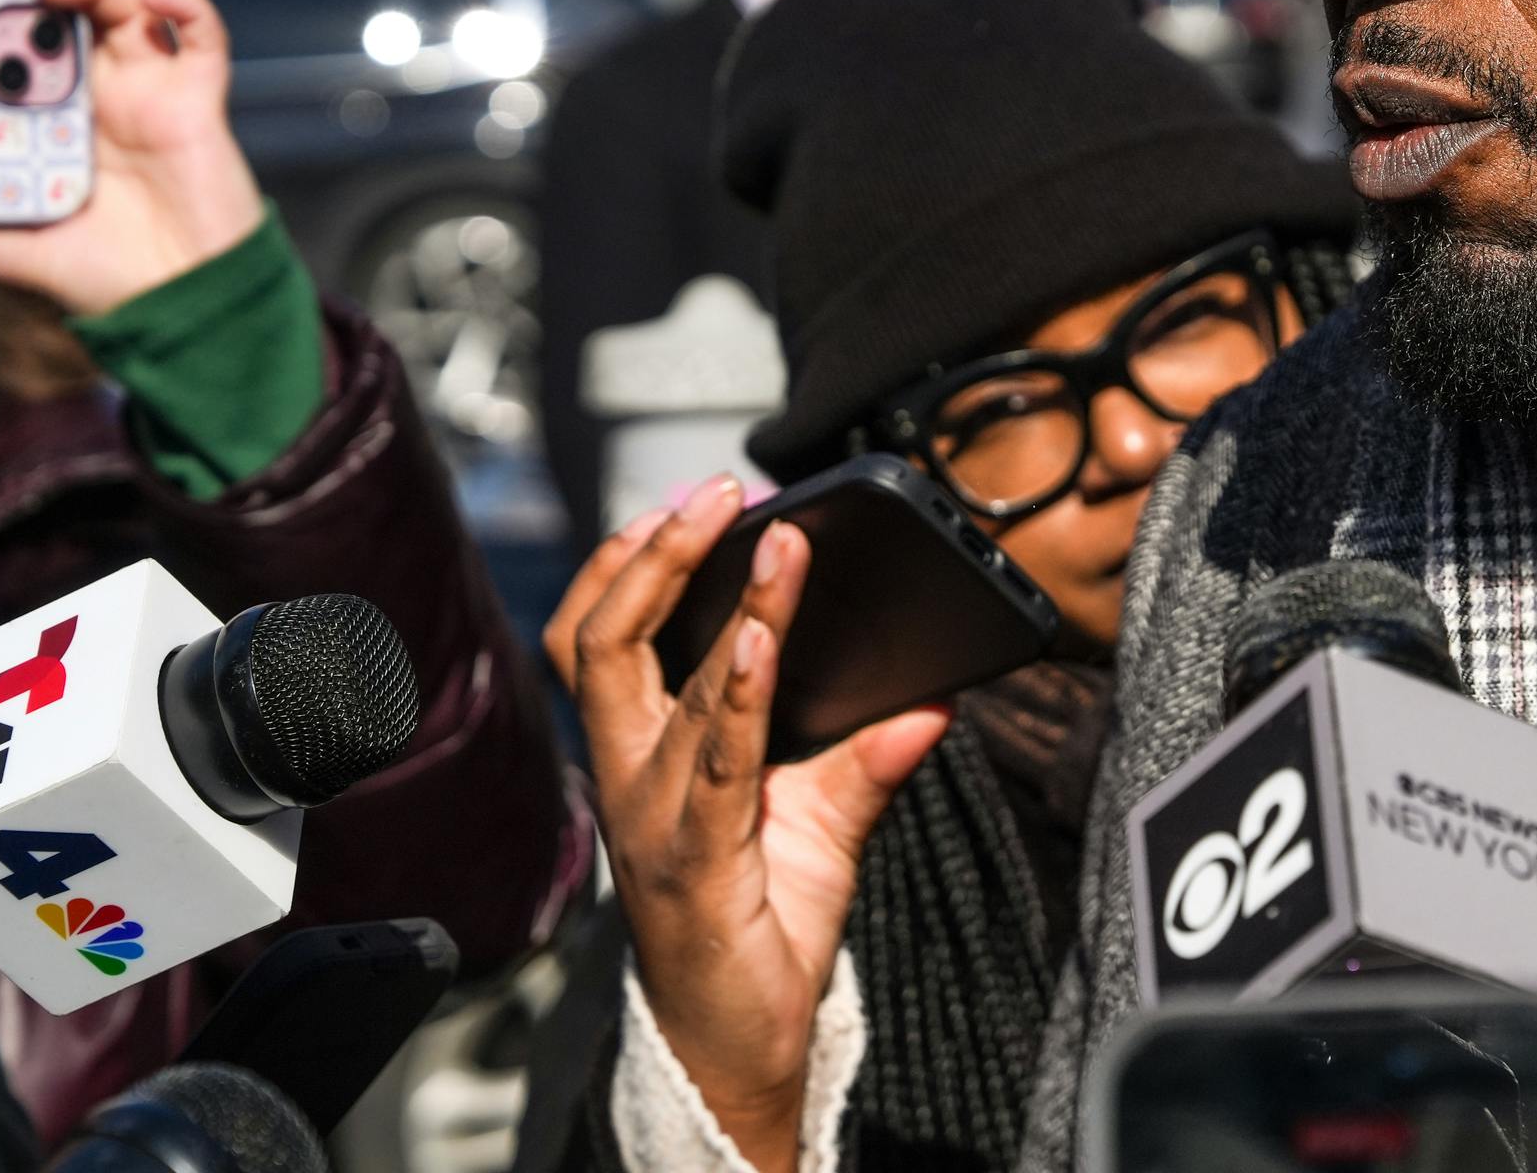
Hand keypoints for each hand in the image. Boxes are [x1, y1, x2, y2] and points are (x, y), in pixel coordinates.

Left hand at [0, 0, 264, 315]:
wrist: (188, 301)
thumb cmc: (110, 279)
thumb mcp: (22, 257)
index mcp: (60, 121)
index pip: (25, 46)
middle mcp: (106, 95)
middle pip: (72, 12)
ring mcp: (154, 91)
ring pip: (127, 8)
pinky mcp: (199, 99)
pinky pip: (205, 37)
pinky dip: (190, 6)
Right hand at [546, 478, 949, 1172]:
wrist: (742, 1044)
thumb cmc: (763, 925)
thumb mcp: (825, 824)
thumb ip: (870, 758)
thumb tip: (936, 698)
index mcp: (648, 753)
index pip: (611, 636)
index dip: (638, 560)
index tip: (704, 497)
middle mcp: (634, 776)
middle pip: (600, 639)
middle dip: (649, 553)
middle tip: (715, 492)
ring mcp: (653, 817)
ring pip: (649, 682)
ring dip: (699, 598)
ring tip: (757, 539)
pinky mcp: (693, 861)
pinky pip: (712, 759)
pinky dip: (737, 690)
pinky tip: (763, 639)